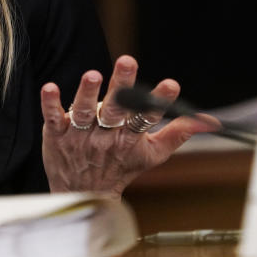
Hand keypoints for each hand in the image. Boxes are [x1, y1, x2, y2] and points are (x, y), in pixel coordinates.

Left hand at [40, 55, 217, 196]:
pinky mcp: (56, 132)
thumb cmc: (119, 168)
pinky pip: (52, 116)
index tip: (171, 85)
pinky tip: (49, 87)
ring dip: (88, 93)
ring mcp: (78, 134)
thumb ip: (176, 134)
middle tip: (127, 61)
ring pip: (84, 112)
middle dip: (122, 85)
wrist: (82, 194)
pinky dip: (50, 103)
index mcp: (128, 138)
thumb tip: (206, 120)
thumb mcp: (151, 155)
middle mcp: (104, 135)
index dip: (158, 101)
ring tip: (93, 75)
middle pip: (115, 109)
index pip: (145, 118)